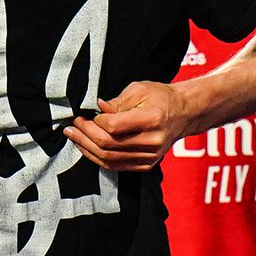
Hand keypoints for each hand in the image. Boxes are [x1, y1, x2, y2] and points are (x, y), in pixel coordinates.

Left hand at [63, 81, 192, 170]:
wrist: (184, 113)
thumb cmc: (161, 97)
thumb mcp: (140, 89)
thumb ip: (116, 102)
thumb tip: (96, 109)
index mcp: (152, 119)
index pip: (113, 126)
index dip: (94, 122)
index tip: (83, 115)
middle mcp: (153, 141)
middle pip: (109, 144)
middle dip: (85, 135)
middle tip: (72, 126)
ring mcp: (150, 156)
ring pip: (109, 158)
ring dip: (87, 148)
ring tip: (74, 137)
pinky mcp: (146, 164)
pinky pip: (116, 166)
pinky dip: (98, 158)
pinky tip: (87, 148)